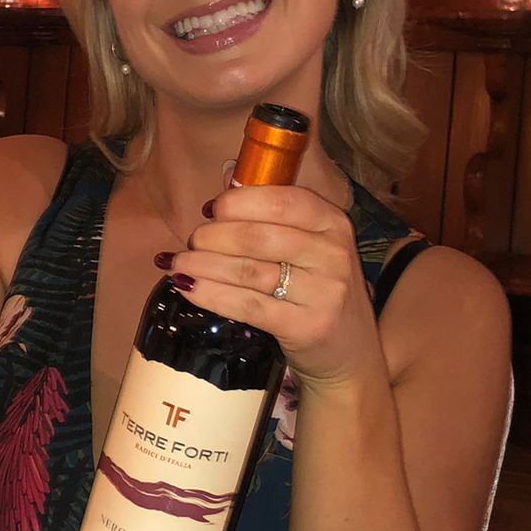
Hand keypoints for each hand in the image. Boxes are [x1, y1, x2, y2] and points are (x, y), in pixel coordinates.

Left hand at [164, 184, 381, 390]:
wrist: (351, 354)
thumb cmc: (317, 292)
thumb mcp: (309, 248)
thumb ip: (272, 212)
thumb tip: (226, 175)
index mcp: (332, 223)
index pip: (281, 200)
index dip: (238, 201)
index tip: (210, 210)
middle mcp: (333, 254)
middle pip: (258, 236)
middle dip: (213, 236)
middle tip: (192, 242)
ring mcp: (323, 292)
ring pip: (248, 271)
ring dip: (203, 265)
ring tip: (179, 264)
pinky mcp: (307, 326)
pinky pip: (248, 305)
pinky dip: (212, 295)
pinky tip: (190, 288)